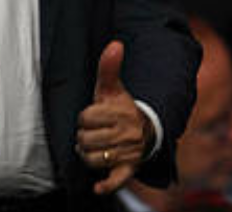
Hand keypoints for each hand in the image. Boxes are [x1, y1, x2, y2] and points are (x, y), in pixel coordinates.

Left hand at [76, 41, 152, 194]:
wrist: (147, 132)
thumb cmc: (122, 109)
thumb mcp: (113, 89)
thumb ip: (109, 67)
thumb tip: (115, 43)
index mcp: (121, 111)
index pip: (85, 117)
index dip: (85, 118)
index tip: (95, 117)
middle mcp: (126, 132)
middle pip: (85, 140)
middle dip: (84, 138)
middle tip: (95, 134)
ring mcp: (128, 151)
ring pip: (92, 158)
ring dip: (89, 155)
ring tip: (97, 148)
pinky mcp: (128, 169)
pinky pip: (116, 179)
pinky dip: (107, 185)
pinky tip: (98, 187)